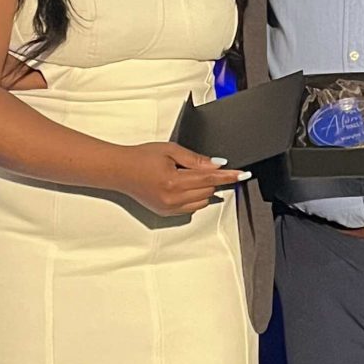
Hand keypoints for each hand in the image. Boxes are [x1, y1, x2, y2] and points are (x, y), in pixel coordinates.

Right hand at [110, 142, 247, 215]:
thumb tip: (217, 164)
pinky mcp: (166, 213)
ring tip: (185, 175)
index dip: (229, 176)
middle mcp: (173, 198)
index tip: (243, 175)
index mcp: (174, 181)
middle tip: (197, 166)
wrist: (120, 170)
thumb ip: (196, 159)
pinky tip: (181, 186)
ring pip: (202, 201)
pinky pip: (190, 208)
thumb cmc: (142, 157)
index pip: (210, 178)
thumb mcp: (170, 150)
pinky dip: (193, 197)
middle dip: (210, 178)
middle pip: (208, 190)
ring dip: (202, 189)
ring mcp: (169, 208)